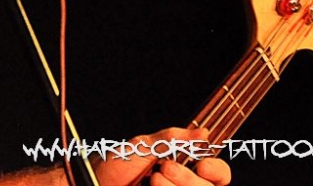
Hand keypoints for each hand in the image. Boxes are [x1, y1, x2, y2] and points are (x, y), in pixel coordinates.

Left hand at [92, 127, 230, 185]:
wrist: (94, 182)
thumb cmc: (115, 164)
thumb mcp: (143, 145)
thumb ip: (173, 138)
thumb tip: (204, 131)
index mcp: (185, 168)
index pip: (218, 174)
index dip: (217, 170)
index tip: (204, 166)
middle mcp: (183, 185)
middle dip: (188, 178)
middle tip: (164, 168)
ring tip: (152, 180)